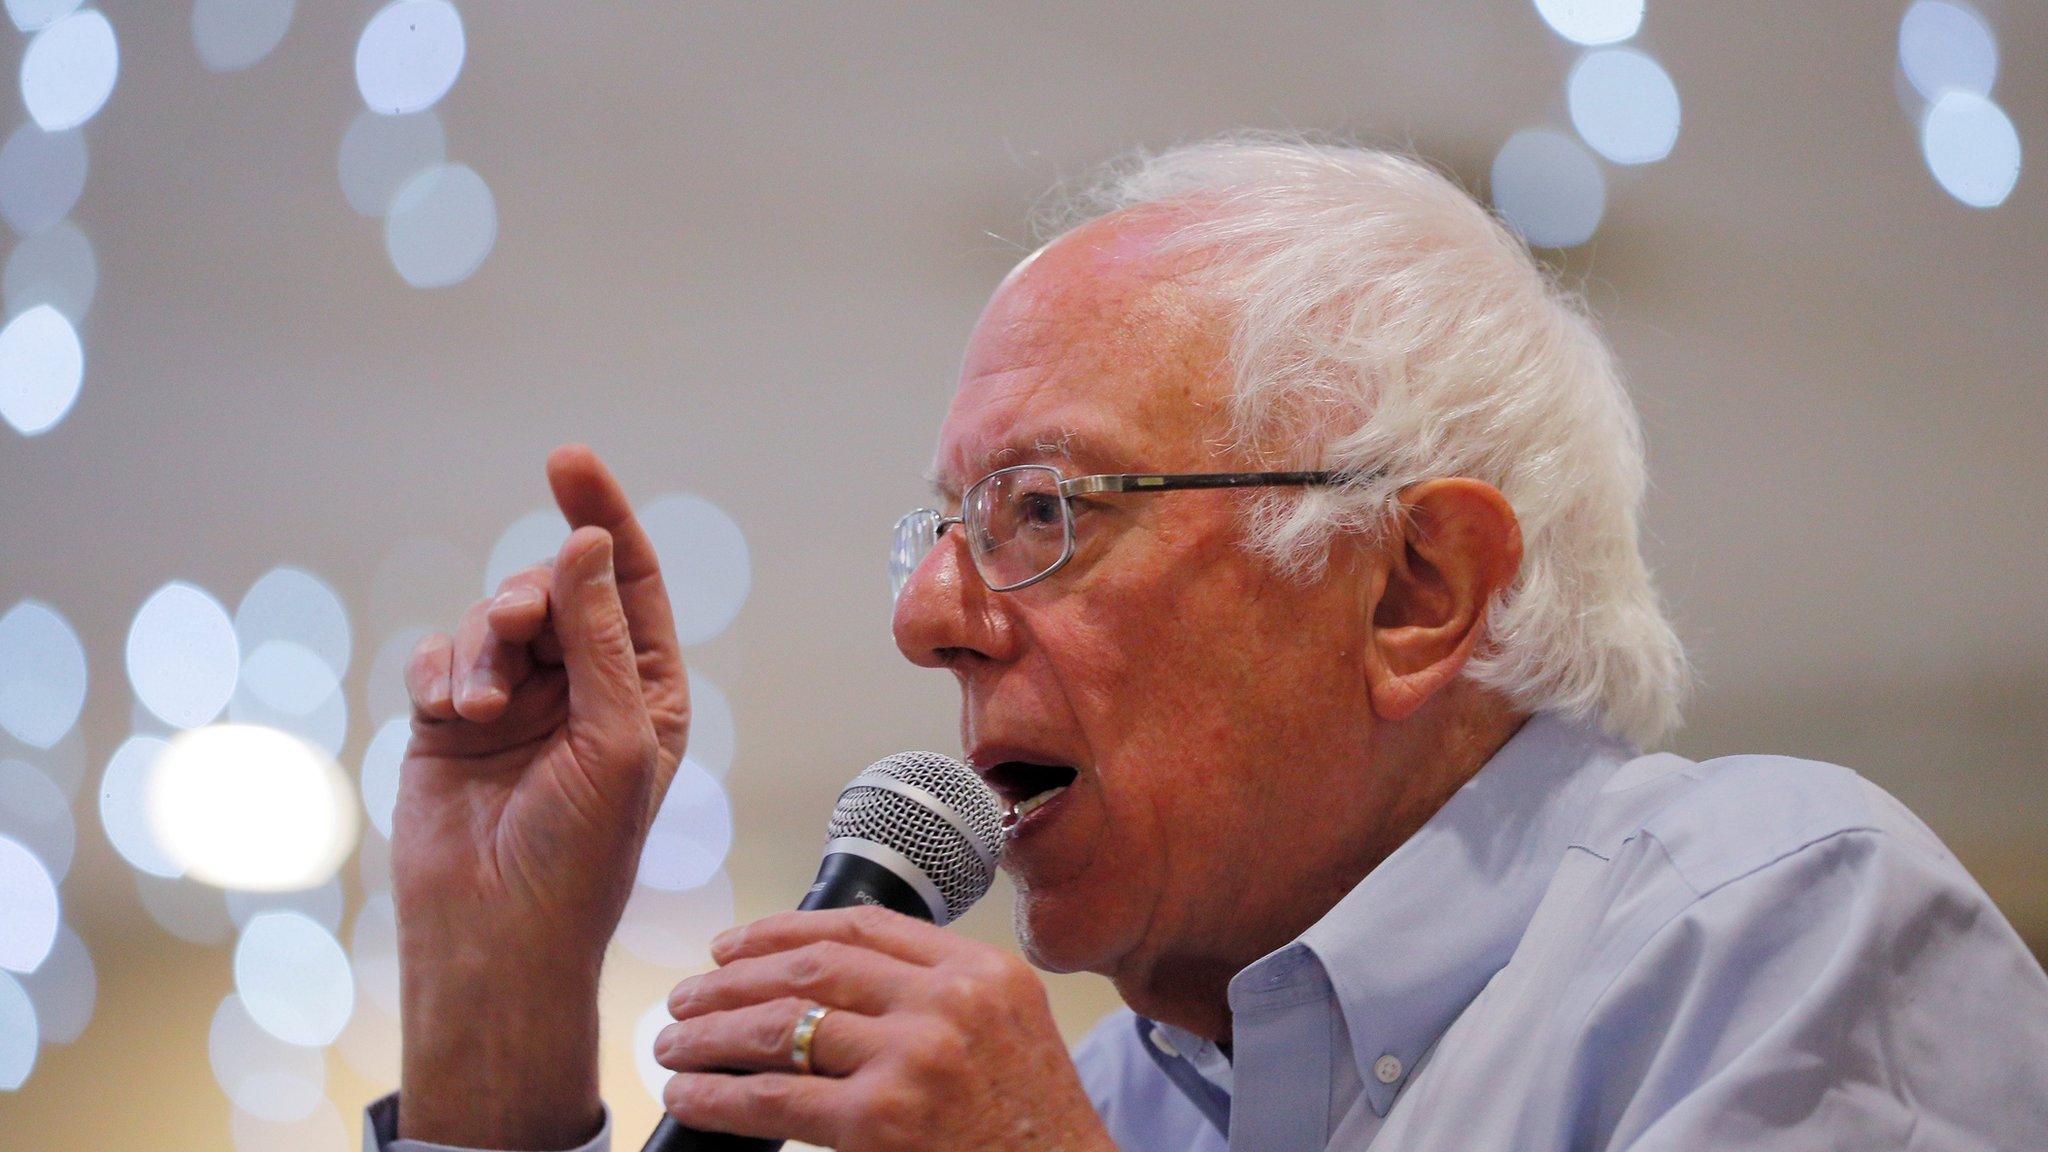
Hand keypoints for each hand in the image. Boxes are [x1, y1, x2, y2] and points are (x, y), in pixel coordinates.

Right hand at [393, 445, 688, 1148]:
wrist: (495, 934)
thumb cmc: (578, 854)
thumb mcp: (614, 739)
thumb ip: (602, 639)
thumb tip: (586, 544)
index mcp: (646, 686)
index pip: (630, 578)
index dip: (603, 514)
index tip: (568, 461)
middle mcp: (584, 684)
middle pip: (553, 588)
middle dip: (529, 599)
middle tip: (518, 635)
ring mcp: (516, 700)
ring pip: (492, 618)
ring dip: (482, 647)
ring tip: (481, 708)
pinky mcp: (451, 720)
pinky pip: (440, 656)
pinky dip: (440, 672)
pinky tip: (448, 714)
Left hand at [656, 907, 1116, 1151]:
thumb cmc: (1033, 1127)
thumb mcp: (1008, 1029)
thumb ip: (939, 994)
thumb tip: (827, 986)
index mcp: (982, 970)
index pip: (863, 925)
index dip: (783, 929)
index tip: (737, 944)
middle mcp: (950, 1002)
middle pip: (813, 966)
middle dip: (733, 978)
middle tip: (689, 994)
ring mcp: (916, 1057)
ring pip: (783, 1024)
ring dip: (713, 1032)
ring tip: (676, 1041)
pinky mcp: (884, 1119)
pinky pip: (777, 1099)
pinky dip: (719, 1094)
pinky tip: (689, 1094)